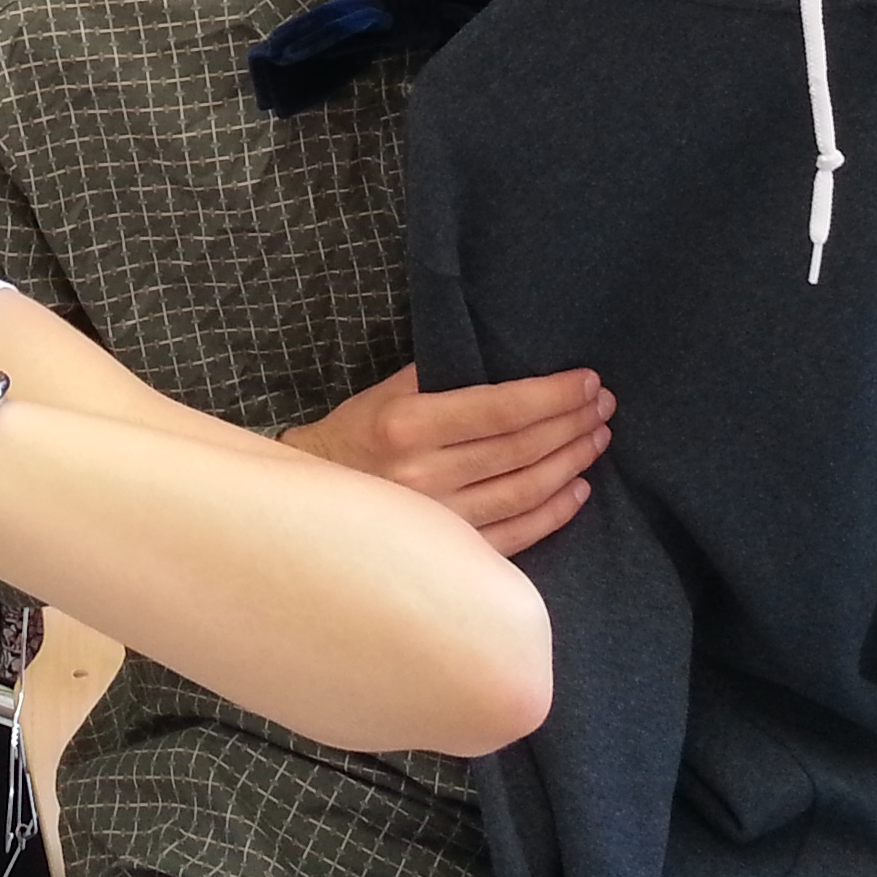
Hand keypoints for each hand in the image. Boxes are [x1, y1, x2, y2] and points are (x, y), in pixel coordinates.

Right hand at [281, 364, 614, 555]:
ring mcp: (442, 522)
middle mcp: (427, 477)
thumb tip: (499, 358)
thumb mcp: (381, 395)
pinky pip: (516, 534)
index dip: (551, 395)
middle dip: (571, 423)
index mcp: (408, 427)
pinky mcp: (450, 557)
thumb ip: (435, 377)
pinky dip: (553, 512)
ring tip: (597, 437)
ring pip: (525, 490)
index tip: (587, 380)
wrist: (311, 509)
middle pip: (520, 449)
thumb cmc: (350, 439)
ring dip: (571, 461)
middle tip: (603, 404)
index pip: (499, 409)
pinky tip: (577, 489)